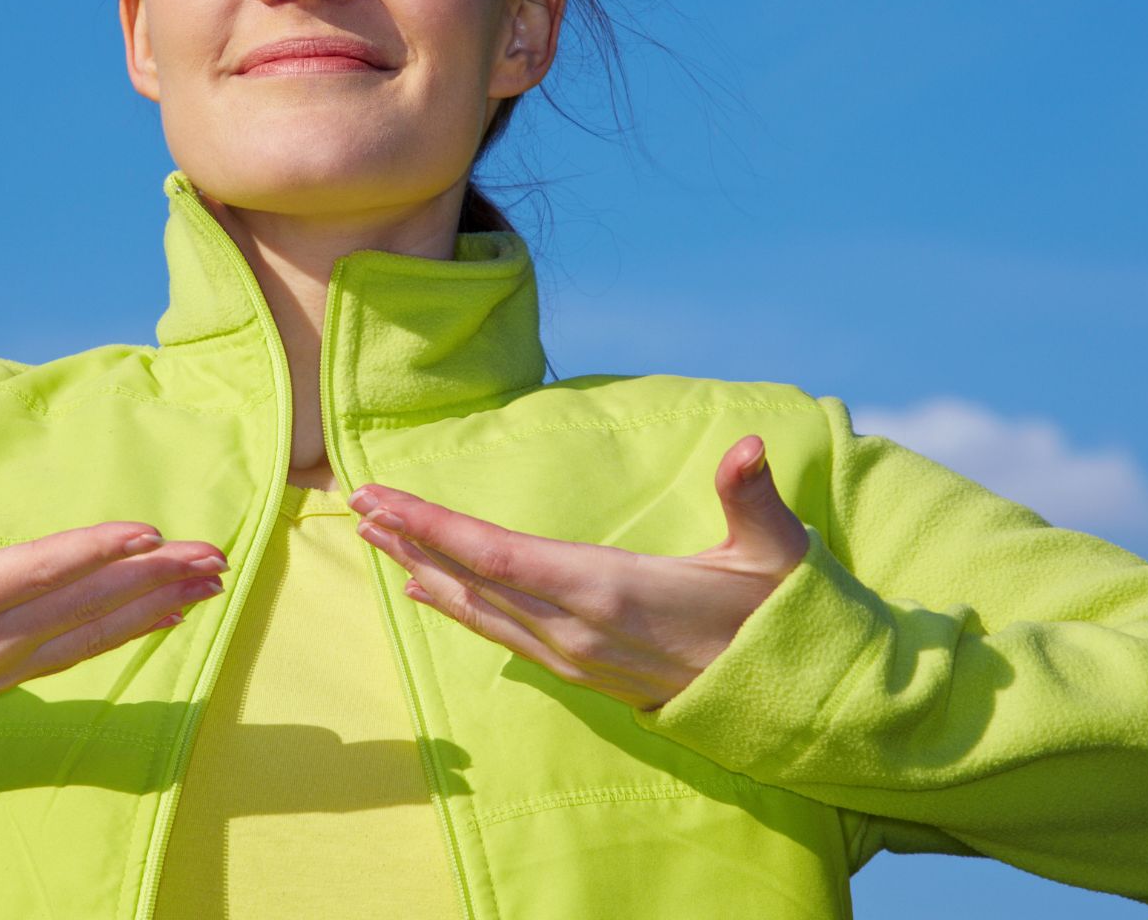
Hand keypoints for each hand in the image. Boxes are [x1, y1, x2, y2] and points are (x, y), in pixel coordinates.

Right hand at [0, 447, 229, 738]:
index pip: (30, 572)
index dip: (91, 552)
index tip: (147, 533)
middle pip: (80, 605)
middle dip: (152, 578)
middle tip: (216, 554)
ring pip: (90, 633)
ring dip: (155, 606)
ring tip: (213, 582)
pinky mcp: (2, 679)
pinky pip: (78, 653)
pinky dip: (126, 632)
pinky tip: (170, 616)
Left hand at [347, 433, 808, 711]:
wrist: (792, 701)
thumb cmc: (778, 614)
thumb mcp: (775, 551)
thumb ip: (752, 496)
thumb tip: (749, 446)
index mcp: (610, 588)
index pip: (499, 554)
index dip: (434, 525)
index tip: (382, 497)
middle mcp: (578, 628)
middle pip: (473, 579)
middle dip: (411, 539)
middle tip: (356, 502)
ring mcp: (575, 656)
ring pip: (480, 610)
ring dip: (423, 570)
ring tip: (375, 537)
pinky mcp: (580, 671)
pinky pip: (501, 634)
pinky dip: (457, 605)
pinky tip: (428, 589)